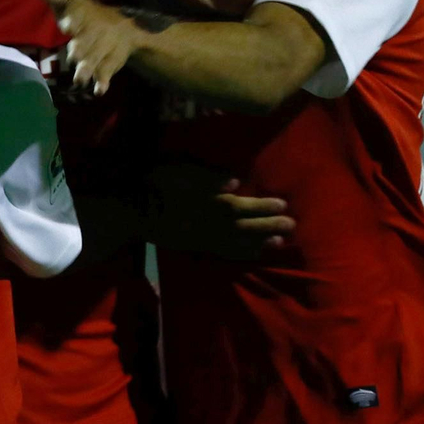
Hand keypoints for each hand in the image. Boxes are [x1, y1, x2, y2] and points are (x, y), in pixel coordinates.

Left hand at [38, 0, 136, 95]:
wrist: (127, 28)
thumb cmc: (89, 16)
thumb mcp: (75, 3)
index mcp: (84, 15)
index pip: (79, 15)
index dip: (73, 21)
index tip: (68, 26)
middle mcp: (95, 31)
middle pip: (86, 41)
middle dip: (80, 49)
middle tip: (74, 56)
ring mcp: (104, 49)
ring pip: (94, 59)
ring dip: (87, 69)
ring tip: (79, 80)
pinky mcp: (111, 63)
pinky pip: (106, 73)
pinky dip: (102, 82)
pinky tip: (98, 90)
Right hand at [147, 166, 293, 260]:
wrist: (132, 209)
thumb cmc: (157, 183)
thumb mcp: (180, 170)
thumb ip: (209, 177)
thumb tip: (235, 181)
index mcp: (211, 202)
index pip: (244, 205)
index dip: (264, 205)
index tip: (284, 204)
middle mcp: (212, 223)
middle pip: (246, 226)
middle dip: (269, 226)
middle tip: (291, 226)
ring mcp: (204, 238)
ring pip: (238, 242)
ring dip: (259, 243)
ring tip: (279, 243)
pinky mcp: (195, 246)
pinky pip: (222, 252)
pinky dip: (239, 253)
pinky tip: (250, 252)